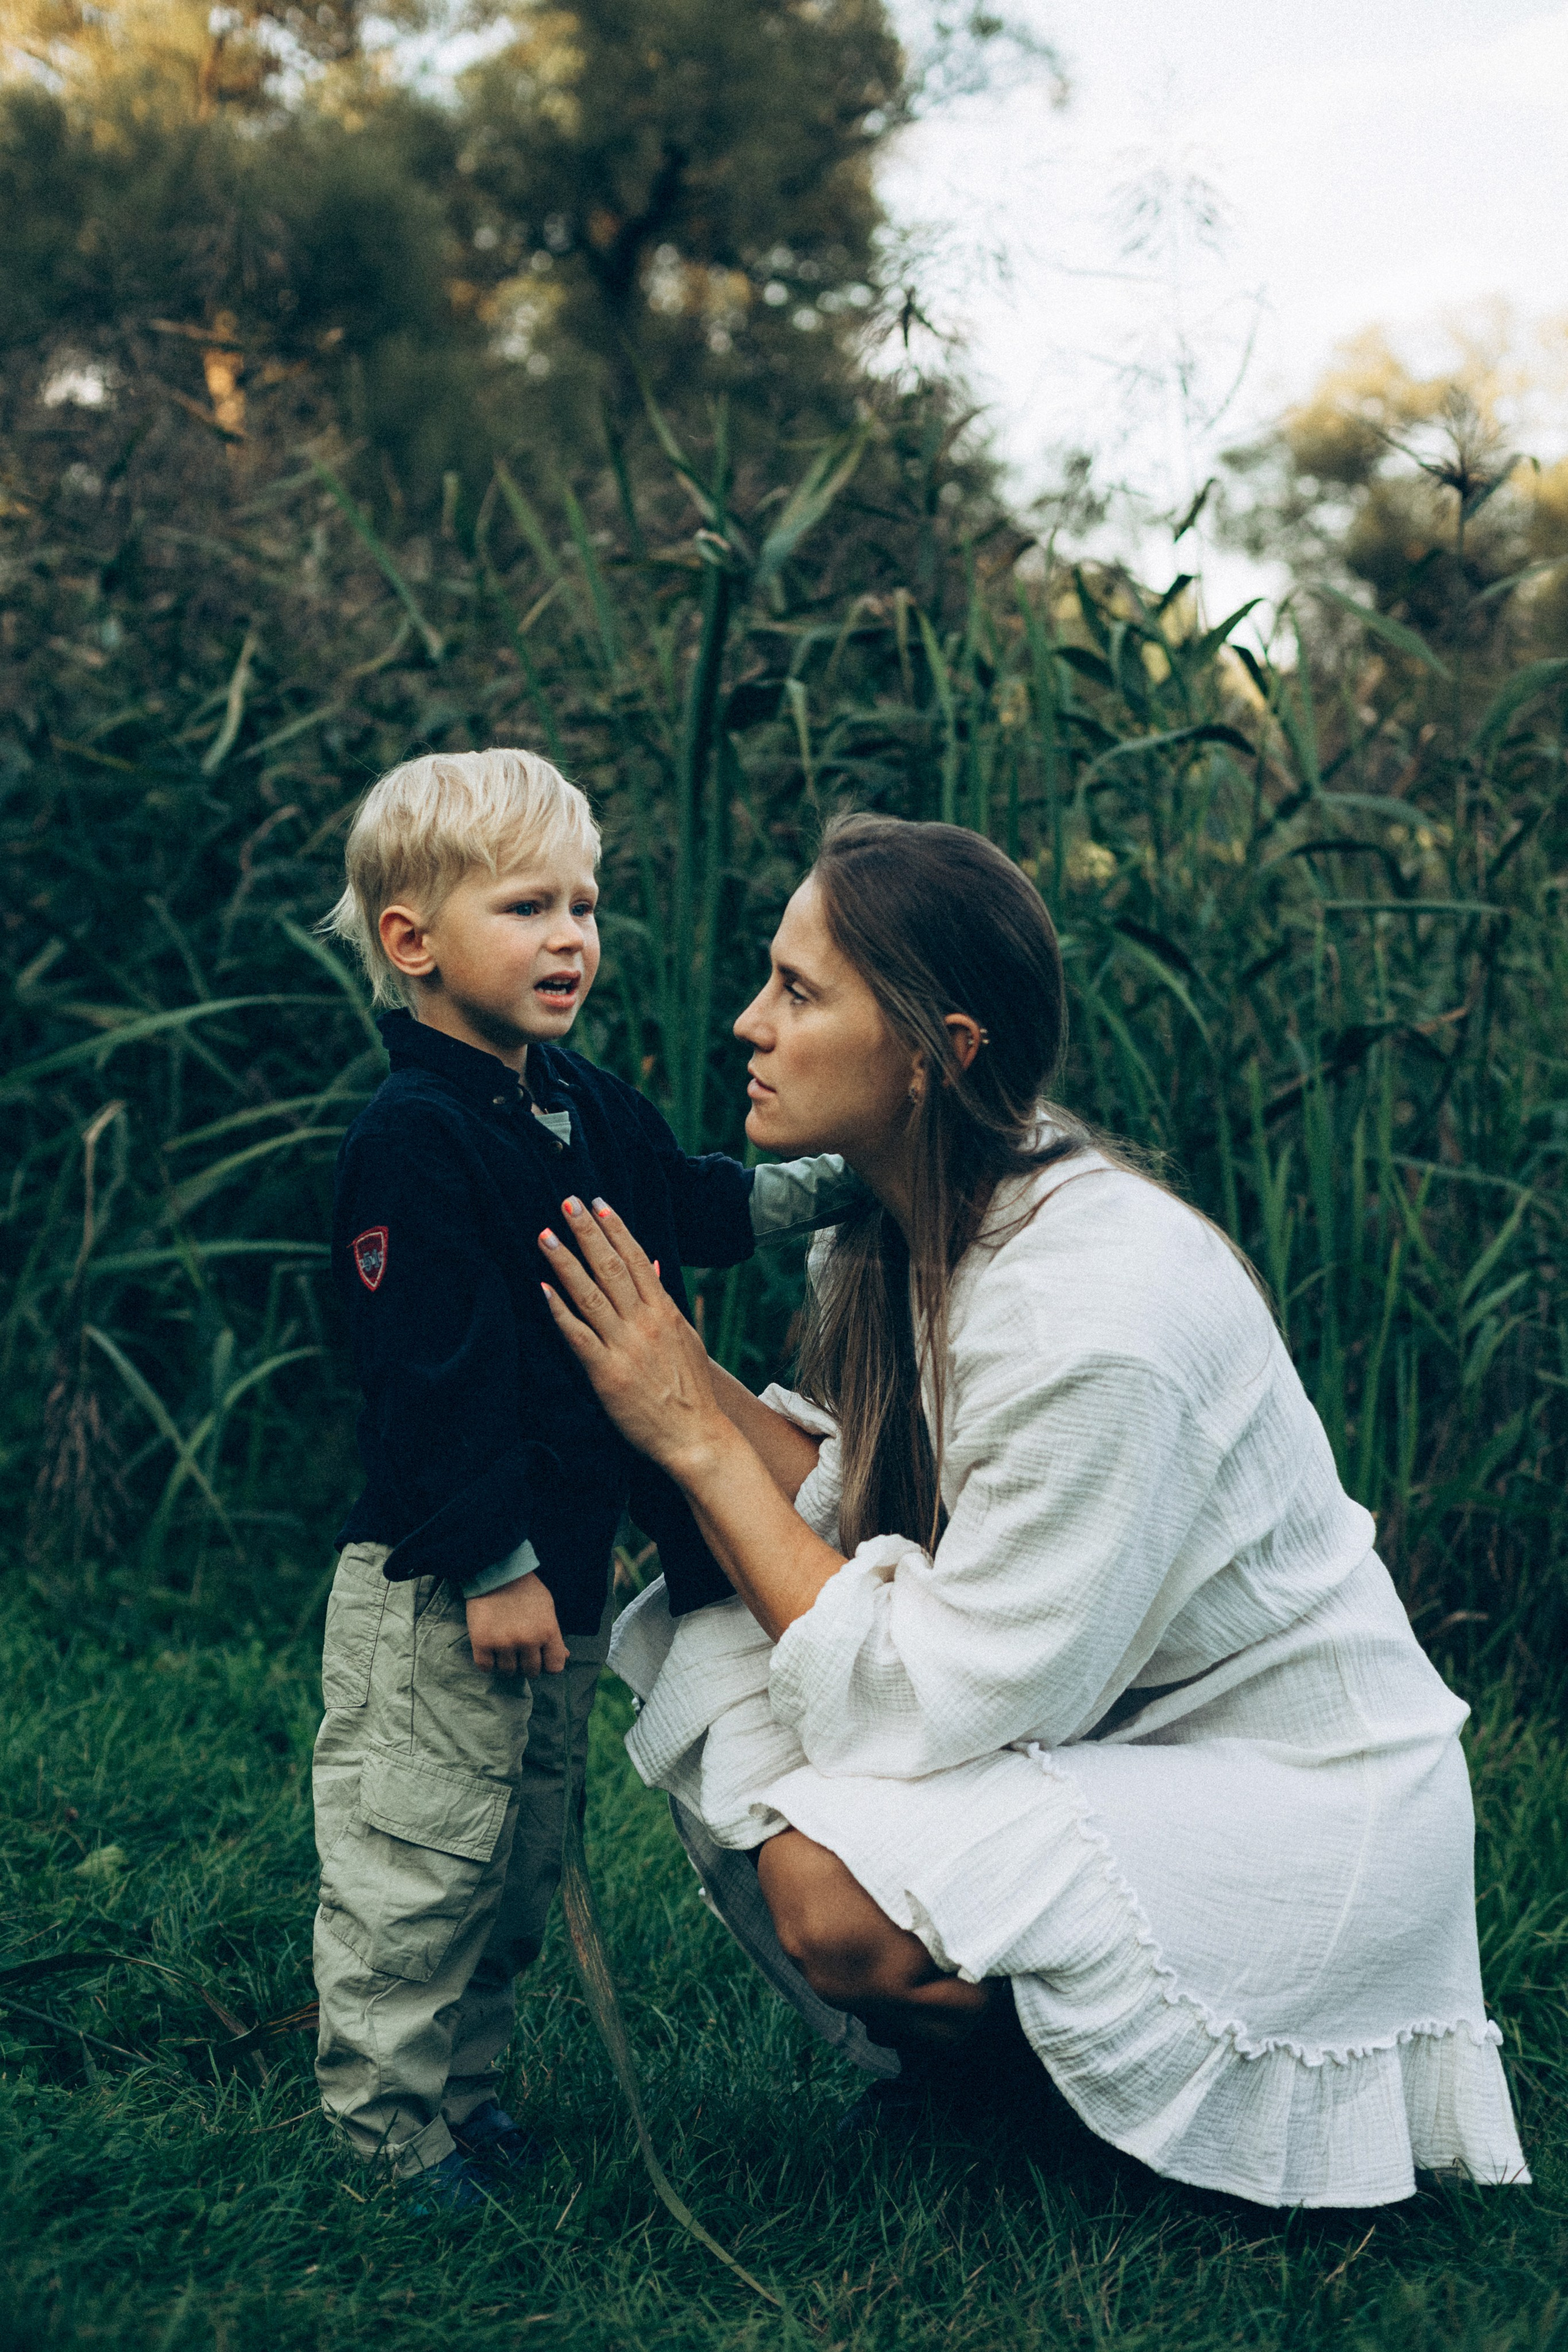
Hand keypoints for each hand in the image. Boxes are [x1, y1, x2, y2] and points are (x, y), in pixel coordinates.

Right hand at [466, 1570, 568, 1675]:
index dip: (548, 1663)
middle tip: (520, 1650)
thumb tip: (565, 1656)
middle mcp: (528, 1641)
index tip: (540, 1656)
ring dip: (507, 1663)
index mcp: (548, 1632)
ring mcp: (504, 1644)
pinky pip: (486, 1667)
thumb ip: (555, 1635)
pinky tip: (489, 1649)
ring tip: (504, 1647)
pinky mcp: (482, 1643)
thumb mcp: (547, 1608)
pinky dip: (487, 1662)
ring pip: (508, 1672)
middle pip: (531, 1672)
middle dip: (526, 1663)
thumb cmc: (525, 1588)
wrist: (496, 1571)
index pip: (555, 1667)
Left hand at [538, 1196, 729, 1478]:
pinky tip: (542, 1289)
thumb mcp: (686, 1338)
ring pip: (590, 1295)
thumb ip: (665, 1302)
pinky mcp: (606, 1374)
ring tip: (545, 1235)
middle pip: (611, 1267)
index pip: (636, 1259)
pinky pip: (578, 1337)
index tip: (598, 1203)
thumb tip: (652, 1265)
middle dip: (587, 1232)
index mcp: (665, 1312)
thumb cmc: (690, 1391)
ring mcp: (624, 1347)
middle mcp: (644, 1323)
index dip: (615, 1229)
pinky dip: (560, 1311)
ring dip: (565, 1262)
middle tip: (566, 1202)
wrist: (697, 1437)